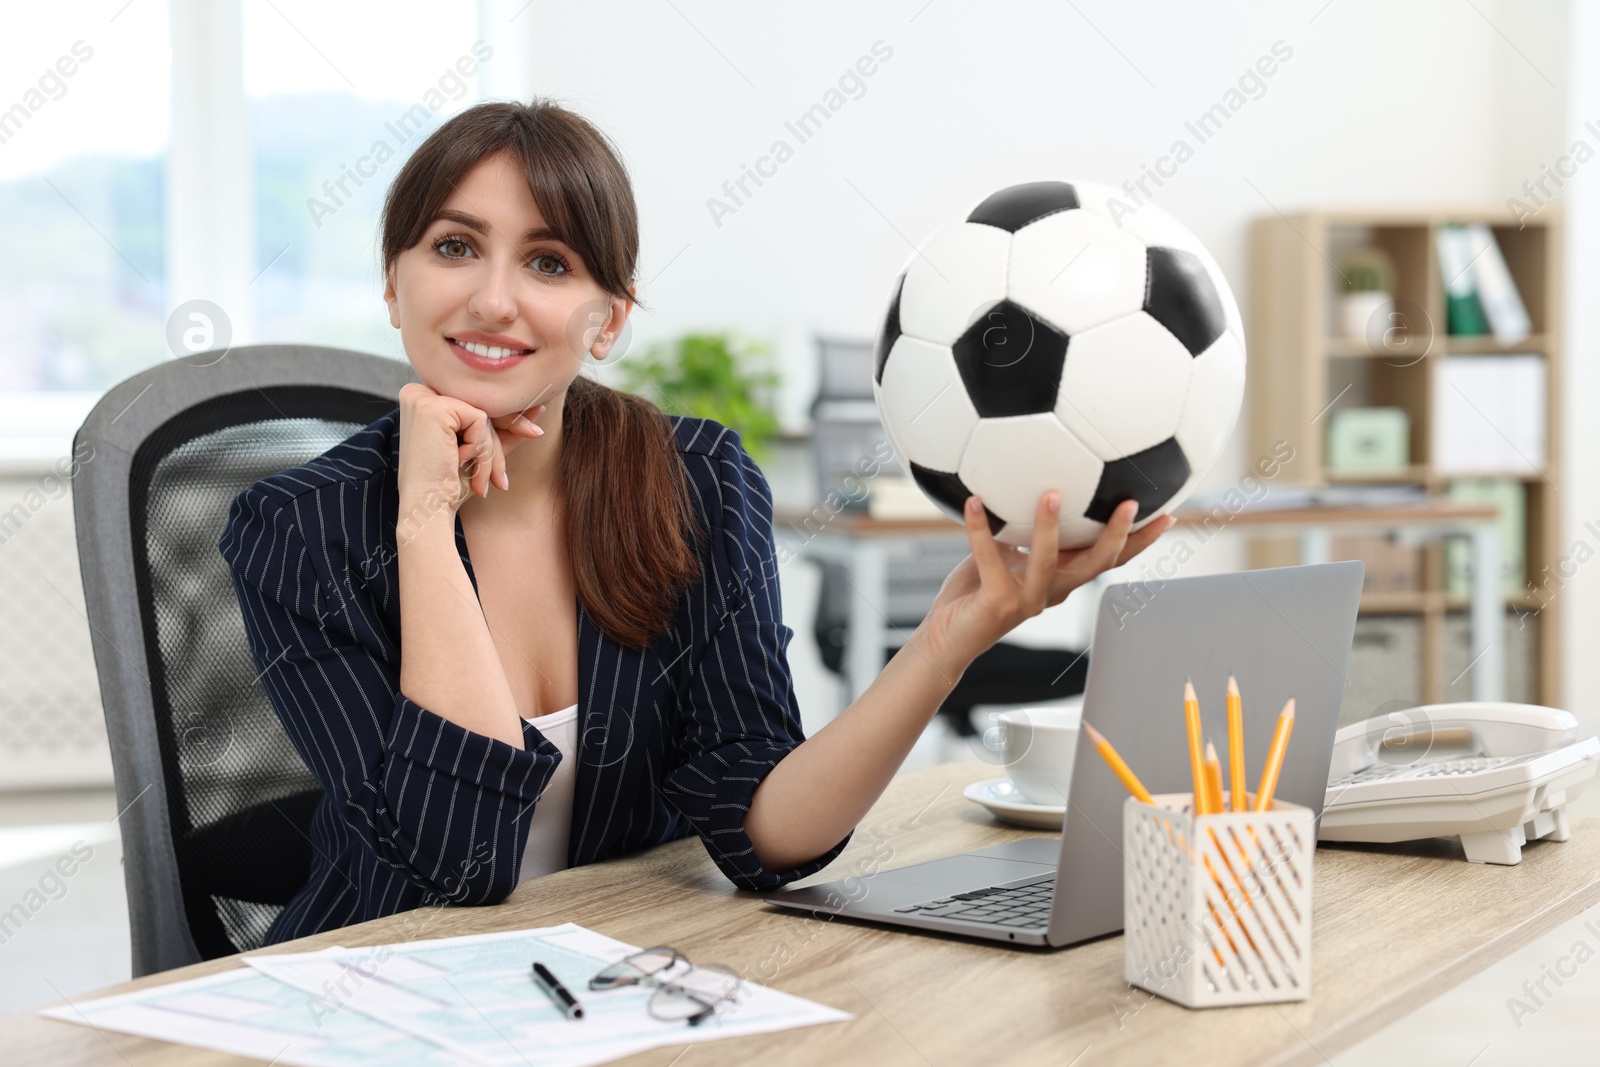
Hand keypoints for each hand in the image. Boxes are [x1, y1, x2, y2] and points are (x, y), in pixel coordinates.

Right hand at [396, 382, 545, 512]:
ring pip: (483, 415)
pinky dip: (480, 448)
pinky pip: (480, 420)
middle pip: (481, 407)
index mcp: (422, 398)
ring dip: (490, 453)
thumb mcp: (482, 450)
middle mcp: (418, 392)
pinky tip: (461, 465)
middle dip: (499, 444)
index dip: (504, 424)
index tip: (535, 432)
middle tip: (502, 481)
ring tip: (481, 482)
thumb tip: (538, 407)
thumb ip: (505, 428)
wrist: (428, 509)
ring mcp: (423, 397)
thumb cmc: (450, 483)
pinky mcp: (433, 407)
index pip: (475, 404)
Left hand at [917, 494, 1175, 672]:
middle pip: (1095, 564)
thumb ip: (1020, 529)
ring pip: (1049, 563)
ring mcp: (1026, 600)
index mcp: (1059, 579)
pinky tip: (973, 503)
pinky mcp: (997, 604)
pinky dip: (980, 529)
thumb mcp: (1004, 553)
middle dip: (1116, 535)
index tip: (1167, 514)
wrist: (945, 637)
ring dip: (1051, 528)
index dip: (1139, 540)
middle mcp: (1050, 592)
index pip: (1108, 557)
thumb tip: (1031, 483)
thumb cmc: (974, 592)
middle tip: (1130, 503)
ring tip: (1052, 495)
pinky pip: (991, 560)